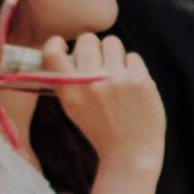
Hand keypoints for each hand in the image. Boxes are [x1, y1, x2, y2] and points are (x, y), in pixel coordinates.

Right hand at [37, 33, 163, 173]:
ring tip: (115, 72)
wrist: (130, 153)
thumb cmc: (101, 129)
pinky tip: (131, 85)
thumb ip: (68, 81)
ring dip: (113, 54)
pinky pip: (133, 57)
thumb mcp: (74, 109)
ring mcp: (118, 80)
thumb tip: (68, 51)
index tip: (62, 45)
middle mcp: (91, 83)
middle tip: (96, 60)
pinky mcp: (141, 81)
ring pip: (112, 42)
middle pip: (87, 40)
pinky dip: (132, 68)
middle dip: (91, 46)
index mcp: (70, 92)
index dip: (55, 43)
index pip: (52, 54)